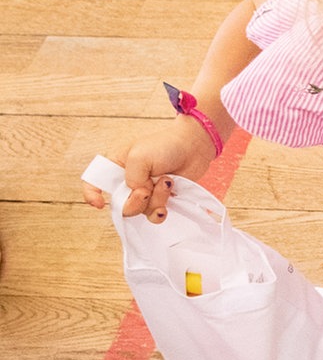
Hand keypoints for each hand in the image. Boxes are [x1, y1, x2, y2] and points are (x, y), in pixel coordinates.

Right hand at [80, 116, 218, 221]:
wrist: (193, 147)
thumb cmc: (164, 145)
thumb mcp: (140, 156)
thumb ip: (132, 178)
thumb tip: (137, 194)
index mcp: (115, 166)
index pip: (94, 182)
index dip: (92, 195)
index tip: (100, 204)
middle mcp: (128, 181)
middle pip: (121, 205)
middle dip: (135, 201)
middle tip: (147, 190)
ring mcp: (145, 192)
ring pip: (141, 211)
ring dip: (155, 200)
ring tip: (166, 181)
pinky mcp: (161, 199)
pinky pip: (156, 214)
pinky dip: (162, 208)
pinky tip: (171, 192)